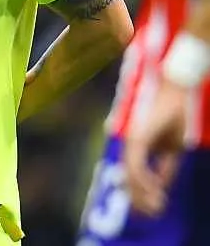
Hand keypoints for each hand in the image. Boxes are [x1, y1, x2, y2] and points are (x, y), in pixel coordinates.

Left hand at [122, 79, 187, 215]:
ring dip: (142, 192)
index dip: (140, 195)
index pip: (132, 177)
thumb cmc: (174, 117)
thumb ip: (164, 168)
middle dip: (140, 199)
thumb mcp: (172, 150)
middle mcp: (130, 145)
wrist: (178, 93)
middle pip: (128, 178)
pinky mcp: (138, 137)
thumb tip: (160, 188)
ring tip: (156, 206)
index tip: (153, 210)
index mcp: (136, 148)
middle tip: (153, 213)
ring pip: (130, 173)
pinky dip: (144, 179)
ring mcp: (132, 140)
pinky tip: (155, 190)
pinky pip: (136, 163)